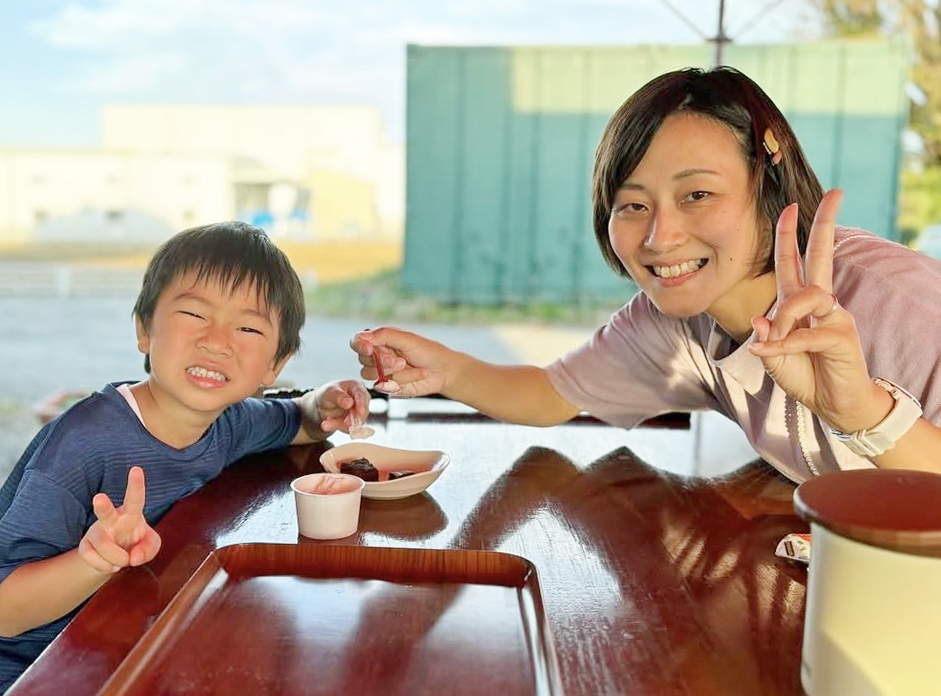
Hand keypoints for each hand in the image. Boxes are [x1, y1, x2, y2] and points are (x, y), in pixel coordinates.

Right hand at [78, 466, 161, 573]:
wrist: (115, 556)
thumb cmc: (136, 542)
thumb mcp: (151, 544)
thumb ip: (149, 548)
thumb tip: (133, 557)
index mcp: (130, 513)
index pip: (135, 498)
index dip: (136, 484)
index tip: (136, 469)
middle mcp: (111, 519)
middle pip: (105, 512)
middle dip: (102, 505)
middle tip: (99, 498)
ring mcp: (96, 531)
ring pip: (104, 545)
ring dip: (118, 558)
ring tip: (124, 561)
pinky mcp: (85, 545)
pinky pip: (93, 559)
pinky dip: (106, 567)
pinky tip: (112, 565)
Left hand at [310, 379, 370, 433]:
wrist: (322, 406)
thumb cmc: (327, 394)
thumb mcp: (329, 393)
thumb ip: (339, 397)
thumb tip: (350, 403)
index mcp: (357, 386)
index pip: (363, 396)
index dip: (361, 405)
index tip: (359, 414)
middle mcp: (362, 399)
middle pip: (362, 412)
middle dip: (348, 419)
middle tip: (332, 423)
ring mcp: (360, 411)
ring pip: (357, 423)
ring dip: (341, 425)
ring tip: (325, 424)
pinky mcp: (357, 422)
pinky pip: (352, 429)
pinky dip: (340, 428)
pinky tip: (329, 425)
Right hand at [350, 327, 455, 396]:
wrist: (443, 371)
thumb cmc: (427, 351)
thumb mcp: (407, 339)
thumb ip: (384, 335)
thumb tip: (362, 336)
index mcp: (380, 340)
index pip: (358, 341)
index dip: (360, 345)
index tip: (370, 349)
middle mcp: (377, 355)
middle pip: (363, 360)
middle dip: (383, 361)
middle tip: (402, 360)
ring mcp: (381, 372)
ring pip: (370, 374)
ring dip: (392, 372)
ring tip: (409, 366)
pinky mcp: (387, 386)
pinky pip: (382, 387)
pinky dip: (398, 383)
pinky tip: (411, 377)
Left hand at [748, 189, 889, 430]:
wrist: (835, 405)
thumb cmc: (806, 377)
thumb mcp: (775, 357)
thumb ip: (767, 338)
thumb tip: (759, 319)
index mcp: (800, 304)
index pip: (794, 262)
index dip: (790, 236)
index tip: (792, 207)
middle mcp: (820, 304)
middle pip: (821, 256)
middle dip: (825, 223)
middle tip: (835, 193)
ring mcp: (834, 317)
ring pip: (805, 297)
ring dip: (783, 318)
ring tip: (772, 342)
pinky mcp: (841, 336)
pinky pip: (807, 333)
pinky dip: (787, 344)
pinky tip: (772, 352)